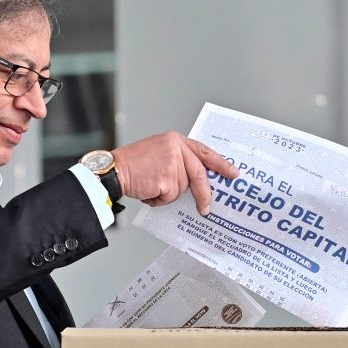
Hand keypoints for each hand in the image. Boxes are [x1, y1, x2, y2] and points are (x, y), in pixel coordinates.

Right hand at [113, 132, 238, 214]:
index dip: (221, 164)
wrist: (113, 170)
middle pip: (199, 175)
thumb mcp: (159, 151)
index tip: (233, 173)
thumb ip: (179, 161)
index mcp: (175, 140)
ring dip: (167, 194)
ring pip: (182, 188)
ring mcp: (172, 163)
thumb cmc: (132, 164)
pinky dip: (158, 200)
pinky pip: (169, 197)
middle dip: (204, 194)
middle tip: (206, 208)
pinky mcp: (166, 178)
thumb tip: (196, 181)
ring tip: (151, 185)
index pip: (204, 152)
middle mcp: (176, 148)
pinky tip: (147, 190)